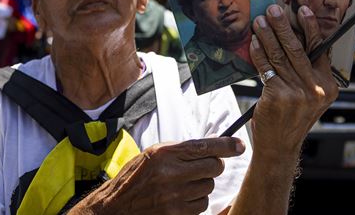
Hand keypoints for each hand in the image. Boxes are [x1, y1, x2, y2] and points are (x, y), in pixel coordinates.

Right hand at [70, 137, 244, 213]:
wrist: (115, 206)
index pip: (206, 146)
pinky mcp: (175, 213)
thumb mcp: (154, 154)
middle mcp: (171, 173)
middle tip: (200, 168)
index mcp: (166, 153)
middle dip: (212, 167)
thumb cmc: (135, 177)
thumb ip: (181, 150)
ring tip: (182, 186)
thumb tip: (214, 146)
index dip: (228, 146)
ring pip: (209, 188)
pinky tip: (179, 199)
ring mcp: (174, 196)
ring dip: (201, 187)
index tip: (240, 146)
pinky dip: (195, 202)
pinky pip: (201, 206)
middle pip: (214, 168)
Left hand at [249, 4, 338, 156]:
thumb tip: (294, 38)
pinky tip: (254, 43)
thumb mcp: (310, 96)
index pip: (320, 49)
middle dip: (284, 26)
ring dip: (268, 36)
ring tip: (260, 22)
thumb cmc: (292, 118)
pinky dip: (259, 53)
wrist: (279, 147)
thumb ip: (308, 72)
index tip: (303, 10)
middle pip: (298, 49)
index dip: (311, 27)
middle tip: (274, 10)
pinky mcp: (278, 97)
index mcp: (329, 86)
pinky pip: (266, 68)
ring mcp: (297, 94)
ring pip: (280, 56)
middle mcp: (316, 89)